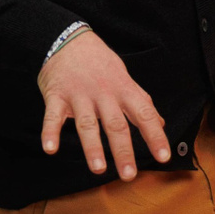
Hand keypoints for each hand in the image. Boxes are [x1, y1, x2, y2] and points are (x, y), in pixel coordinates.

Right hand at [37, 30, 169, 178]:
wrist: (67, 38)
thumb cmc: (99, 62)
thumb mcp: (124, 77)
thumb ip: (141, 101)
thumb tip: (160, 123)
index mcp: (123, 89)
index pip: (144, 114)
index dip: (155, 136)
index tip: (164, 157)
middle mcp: (103, 93)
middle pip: (115, 125)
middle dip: (123, 151)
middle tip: (129, 175)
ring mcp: (79, 95)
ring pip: (87, 123)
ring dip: (92, 147)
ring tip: (98, 168)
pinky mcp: (56, 96)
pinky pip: (52, 116)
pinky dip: (50, 132)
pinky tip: (50, 148)